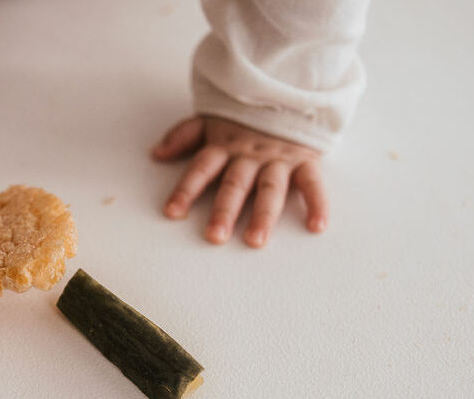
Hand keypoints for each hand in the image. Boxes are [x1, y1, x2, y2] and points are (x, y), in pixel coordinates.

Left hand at [152, 115, 326, 247]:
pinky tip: (317, 226)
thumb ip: (184, 136)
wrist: (288, 84)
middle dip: (224, 211)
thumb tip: (155, 153)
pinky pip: (313, 182)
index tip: (172, 212)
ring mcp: (279, 158)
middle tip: (215, 236)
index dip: (186, 189)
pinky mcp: (306, 159)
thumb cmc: (244, 112)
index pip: (202, 168)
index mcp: (225, 145)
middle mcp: (251, 154)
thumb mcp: (211, 118)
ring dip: (263, 215)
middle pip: (235, 185)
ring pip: (270, 189)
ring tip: (256, 240)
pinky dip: (317, 203)